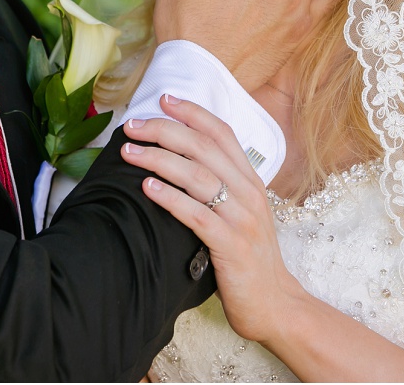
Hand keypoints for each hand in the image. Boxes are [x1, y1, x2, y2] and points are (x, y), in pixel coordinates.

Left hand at [121, 95, 302, 344]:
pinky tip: (147, 188)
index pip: (222, 133)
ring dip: (159, 159)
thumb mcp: (242, 213)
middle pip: (203, 147)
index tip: (163, 99)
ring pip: (197, 176)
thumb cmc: (249, 257)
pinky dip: (170, 198)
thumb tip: (182, 160)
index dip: (192, 112)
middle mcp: (249, 193)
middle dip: (164, 130)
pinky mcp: (231, 246)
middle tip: (132, 126)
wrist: (274, 303)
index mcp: (251, 180)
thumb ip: (222, 186)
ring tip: (129, 153)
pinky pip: (197, 215)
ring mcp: (242, 219)